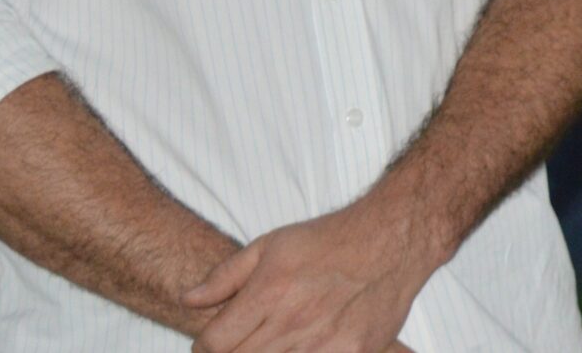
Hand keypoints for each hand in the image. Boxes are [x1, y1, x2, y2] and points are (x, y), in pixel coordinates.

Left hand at [186, 201, 435, 352]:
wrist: (393, 239)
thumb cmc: (330, 239)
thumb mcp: (272, 244)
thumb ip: (226, 275)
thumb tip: (188, 300)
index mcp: (269, 292)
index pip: (213, 345)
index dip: (205, 347)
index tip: (213, 342)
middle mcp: (293, 322)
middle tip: (242, 343)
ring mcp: (323, 342)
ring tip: (276, 340)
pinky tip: (304, 345)